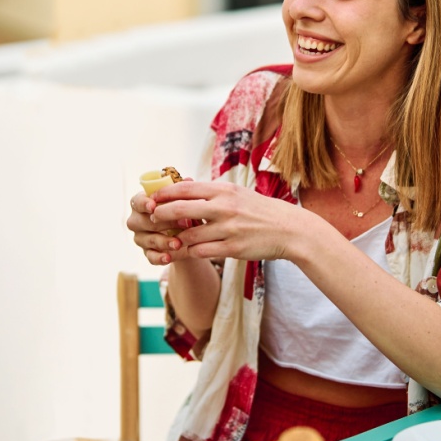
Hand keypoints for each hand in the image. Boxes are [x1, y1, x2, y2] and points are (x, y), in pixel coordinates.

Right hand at [126, 191, 187, 265]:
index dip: (144, 204)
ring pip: (148, 240)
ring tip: (178, 243)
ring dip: (164, 241)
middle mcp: (136, 220)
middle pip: (143, 222)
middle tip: (183, 223)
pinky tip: (168, 258)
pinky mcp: (147, 253)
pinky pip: (150, 257)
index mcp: (141, 202)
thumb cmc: (182, 210)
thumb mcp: (184, 200)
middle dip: (163, 222)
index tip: (154, 206)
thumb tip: (188, 180)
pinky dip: (159, 258)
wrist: (189, 234)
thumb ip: (183, 191)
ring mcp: (140, 237)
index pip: (137, 201)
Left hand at [146, 181, 323, 263]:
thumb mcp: (237, 194)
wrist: (288, 229)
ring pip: (189, 235)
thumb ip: (212, 193)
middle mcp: (224, 207)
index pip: (185, 189)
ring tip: (168, 239)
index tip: (152, 198)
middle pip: (181, 209)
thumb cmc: (259, 210)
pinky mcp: (233, 248)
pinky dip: (191, 252)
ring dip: (175, 238)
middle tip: (153, 219)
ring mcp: (228, 229)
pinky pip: (202, 252)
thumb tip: (183, 188)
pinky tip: (187, 251)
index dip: (164, 194)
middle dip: (162, 215)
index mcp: (223, 191)